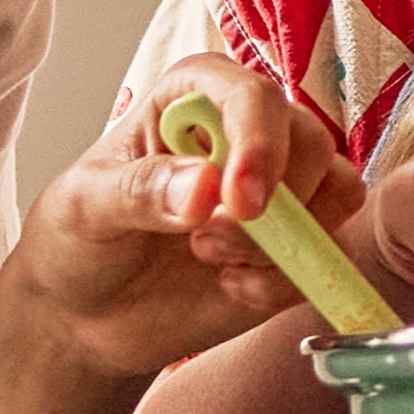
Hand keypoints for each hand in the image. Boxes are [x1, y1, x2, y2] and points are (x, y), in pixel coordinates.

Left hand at [10, 60, 368, 378]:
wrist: (85, 318)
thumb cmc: (79, 242)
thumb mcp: (82, 209)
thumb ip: (137, 190)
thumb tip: (204, 186)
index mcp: (194, 99)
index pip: (251, 95)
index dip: (258, 142)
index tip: (240, 202)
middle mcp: (247, 135)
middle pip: (309, 141)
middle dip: (273, 204)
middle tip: (204, 243)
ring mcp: (280, 191)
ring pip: (334, 193)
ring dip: (281, 243)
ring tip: (212, 260)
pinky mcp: (296, 244)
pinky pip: (331, 252)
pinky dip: (284, 279)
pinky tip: (229, 286)